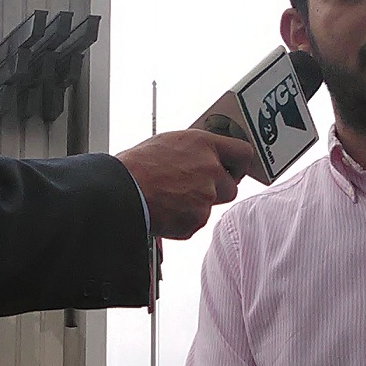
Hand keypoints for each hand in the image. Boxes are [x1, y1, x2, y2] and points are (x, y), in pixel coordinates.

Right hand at [116, 130, 256, 238]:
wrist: (121, 191)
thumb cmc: (137, 166)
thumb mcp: (169, 143)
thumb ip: (195, 151)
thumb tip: (205, 157)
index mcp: (204, 145)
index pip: (243, 153)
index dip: (240, 165)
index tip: (235, 170)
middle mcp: (210, 169)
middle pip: (231, 187)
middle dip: (216, 190)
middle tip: (193, 188)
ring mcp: (205, 197)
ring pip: (210, 206)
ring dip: (196, 205)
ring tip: (170, 197)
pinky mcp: (196, 220)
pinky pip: (195, 222)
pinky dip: (183, 219)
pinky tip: (165, 210)